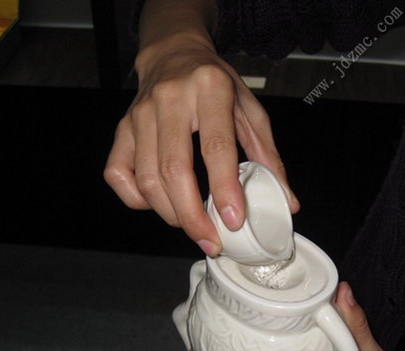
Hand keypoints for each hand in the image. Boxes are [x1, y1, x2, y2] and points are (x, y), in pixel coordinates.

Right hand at [104, 35, 298, 256]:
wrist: (173, 54)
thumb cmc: (215, 85)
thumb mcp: (250, 110)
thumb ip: (268, 156)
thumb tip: (287, 203)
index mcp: (210, 88)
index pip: (215, 146)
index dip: (224, 187)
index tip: (234, 220)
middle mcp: (170, 99)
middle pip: (172, 170)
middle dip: (192, 216)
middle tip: (211, 241)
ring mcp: (139, 115)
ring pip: (146, 179)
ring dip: (171, 214)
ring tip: (194, 225)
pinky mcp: (122, 129)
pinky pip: (118, 175)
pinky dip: (138, 200)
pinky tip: (160, 203)